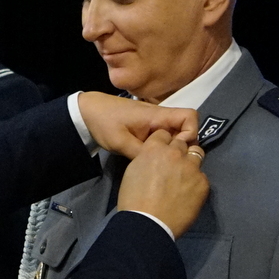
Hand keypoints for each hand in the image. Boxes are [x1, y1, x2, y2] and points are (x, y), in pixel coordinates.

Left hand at [77, 92, 199, 158]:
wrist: (87, 113)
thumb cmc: (104, 122)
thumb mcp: (120, 141)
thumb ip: (141, 153)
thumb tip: (159, 165)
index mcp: (157, 115)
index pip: (189, 116)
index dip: (191, 132)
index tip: (177, 149)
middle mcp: (160, 117)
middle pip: (185, 128)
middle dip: (182, 145)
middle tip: (170, 161)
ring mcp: (154, 123)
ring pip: (175, 135)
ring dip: (171, 148)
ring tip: (161, 162)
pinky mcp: (148, 129)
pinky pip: (164, 137)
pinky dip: (162, 147)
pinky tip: (152, 159)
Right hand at [117, 129, 208, 237]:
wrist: (148, 224)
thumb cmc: (133, 199)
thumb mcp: (133, 170)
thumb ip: (147, 157)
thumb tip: (156, 157)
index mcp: (155, 148)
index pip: (164, 133)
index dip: (162, 142)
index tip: (161, 151)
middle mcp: (176, 153)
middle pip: (182, 142)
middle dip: (178, 150)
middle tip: (173, 164)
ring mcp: (192, 167)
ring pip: (196, 154)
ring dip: (190, 162)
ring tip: (184, 176)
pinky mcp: (203, 183)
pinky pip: (201, 176)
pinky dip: (195, 182)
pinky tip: (187, 193)